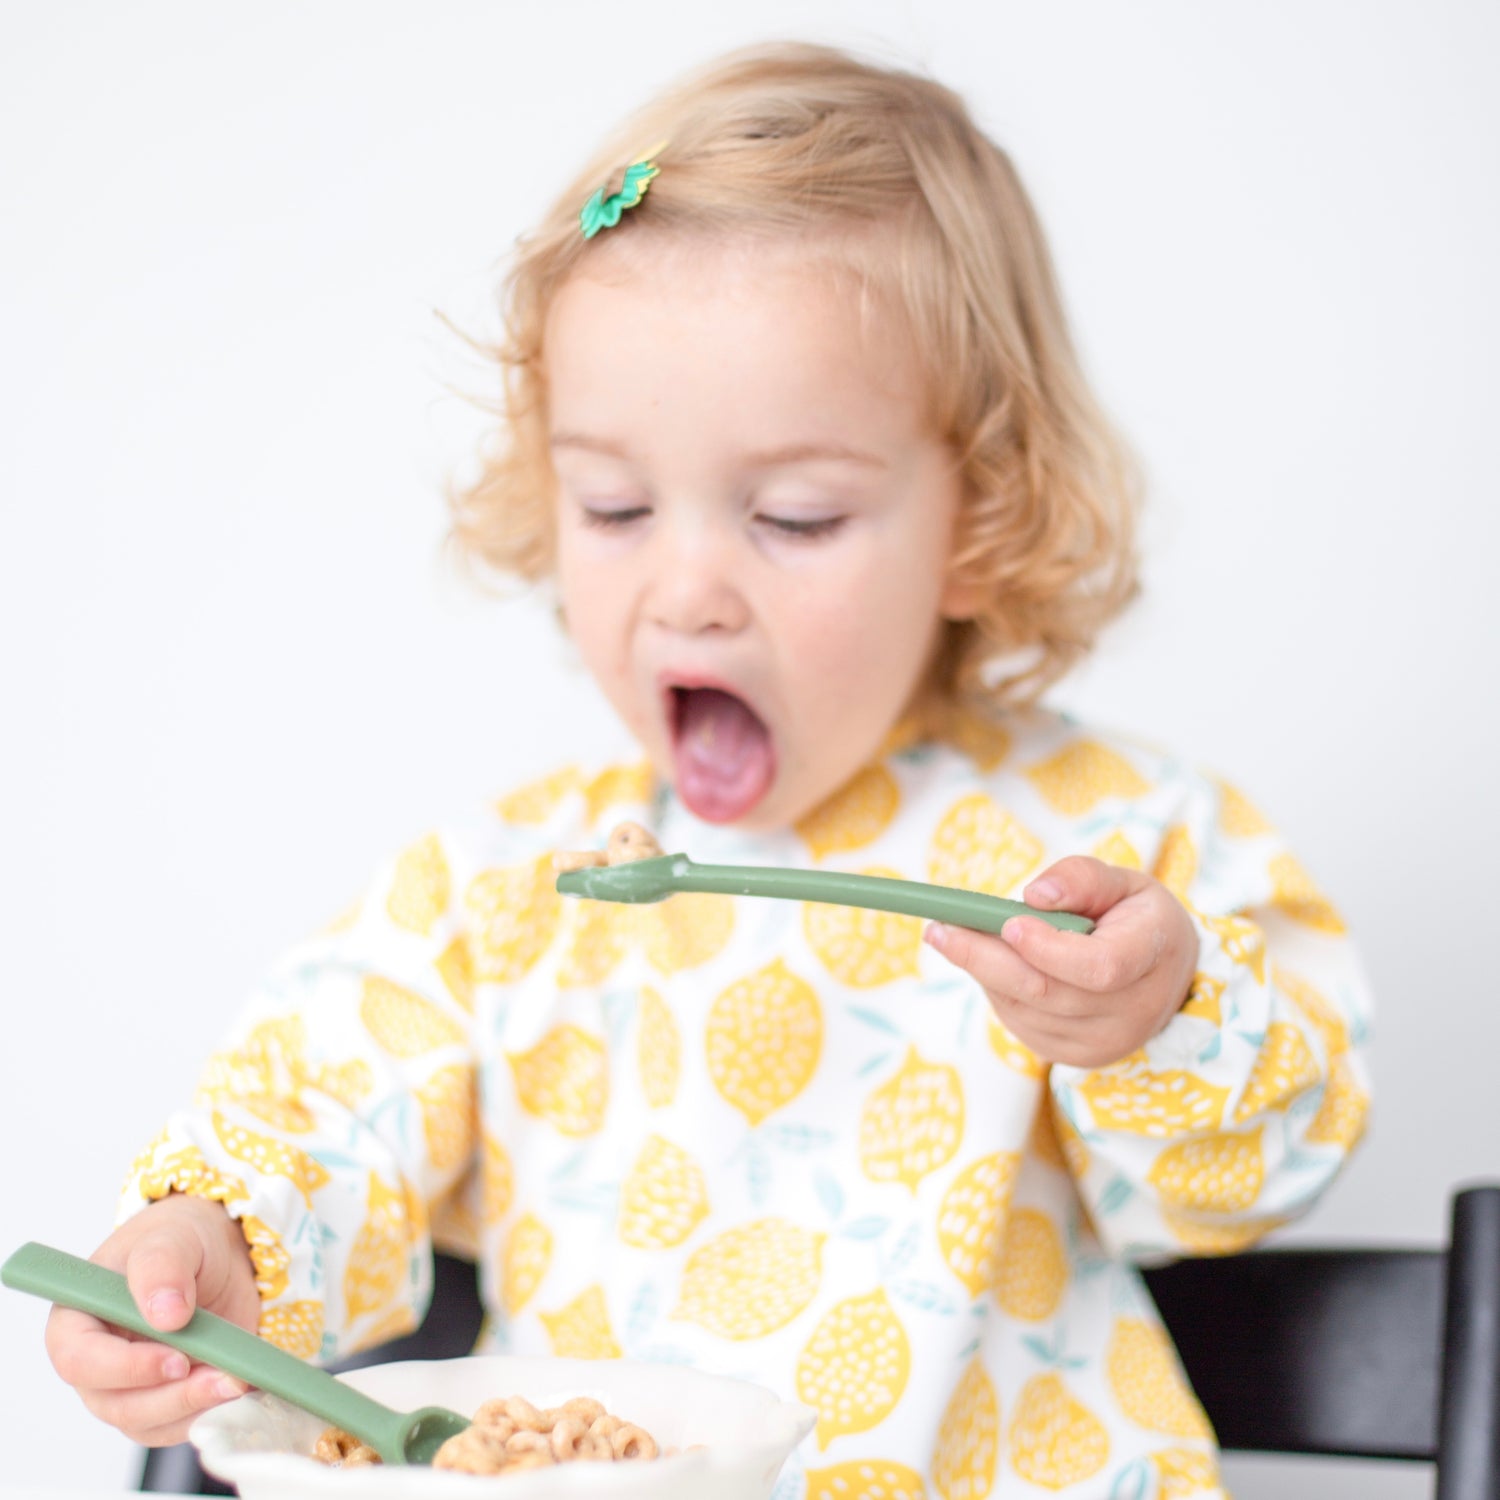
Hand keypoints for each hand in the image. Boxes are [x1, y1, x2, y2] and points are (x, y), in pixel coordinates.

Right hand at [45, 1193, 261, 1445]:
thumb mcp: (172, 1235)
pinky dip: (210, 1412)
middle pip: (115, 1403)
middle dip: (171, 1397)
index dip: (123, 1368)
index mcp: (77, 1319)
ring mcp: (130, 1386)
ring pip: (148, 1422)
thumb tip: (165, 1314)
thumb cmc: (182, 1238)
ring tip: (238, 1380)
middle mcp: (97, 1361)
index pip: (79, 1360)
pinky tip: (239, 1386)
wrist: (221, 1251)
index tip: (175, 1359)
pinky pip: (178, 1424)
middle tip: (221, 1377)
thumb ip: (162, 1265)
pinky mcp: (166, 1398)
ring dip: (194, 1408)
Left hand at [924, 855, 1197, 1068]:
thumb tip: (1034, 895)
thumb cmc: (1135, 919)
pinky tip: (990, 964)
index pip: (1100, 966)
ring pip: (1025, 1009)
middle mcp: (1132, 1011)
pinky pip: (1021, 1024)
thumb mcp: (1124, 882)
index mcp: (1152, 955)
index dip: (1049, 949)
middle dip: (984, 957)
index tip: (1009, 923)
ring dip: (983, 971)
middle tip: (938, 929)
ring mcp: (1103, 1041)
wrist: (1167, 979)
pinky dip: (997, 991)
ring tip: (955, 936)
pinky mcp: (1076, 1056)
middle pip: (1046, 992)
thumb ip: (1082, 879)